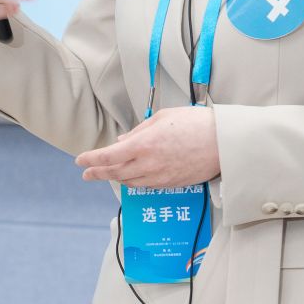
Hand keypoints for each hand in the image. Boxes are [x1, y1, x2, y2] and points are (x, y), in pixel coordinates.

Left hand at [76, 105, 219, 187]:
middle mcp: (148, 164)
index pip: (108, 156)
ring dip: (115, 178)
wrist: (222, 142)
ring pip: (130, 182)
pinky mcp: (171, 184)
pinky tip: (130, 177)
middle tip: (86, 173)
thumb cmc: (195, 123)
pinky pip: (146, 185)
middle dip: (97, 173)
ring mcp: (160, 177)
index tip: (80, 160)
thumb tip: (123, 139)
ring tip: (106, 174)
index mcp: (143, 145)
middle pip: (115, 173)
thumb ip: (139, 130)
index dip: (91, 159)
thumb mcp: (162, 118)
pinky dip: (133, 182)